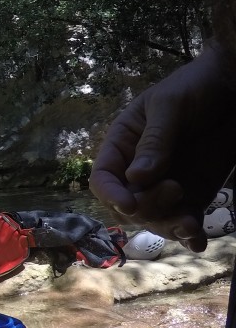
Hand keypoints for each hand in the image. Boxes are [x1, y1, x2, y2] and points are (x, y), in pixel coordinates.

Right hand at [90, 43, 235, 250]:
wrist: (234, 87)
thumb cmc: (196, 87)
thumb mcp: (171, 106)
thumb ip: (155, 140)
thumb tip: (136, 177)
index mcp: (122, 145)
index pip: (104, 178)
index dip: (112, 194)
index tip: (130, 204)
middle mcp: (139, 170)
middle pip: (129, 205)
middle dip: (149, 207)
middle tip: (177, 189)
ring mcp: (166, 184)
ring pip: (155, 219)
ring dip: (170, 227)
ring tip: (192, 224)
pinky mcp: (194, 195)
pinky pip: (184, 221)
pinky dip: (189, 235)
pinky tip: (198, 240)